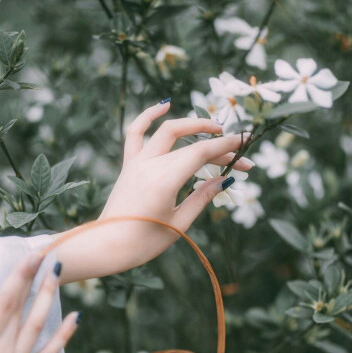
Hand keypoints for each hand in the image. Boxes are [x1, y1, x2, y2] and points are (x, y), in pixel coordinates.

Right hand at [0, 254, 78, 352]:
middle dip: (33, 277)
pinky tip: (75, 316)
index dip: (19, 274)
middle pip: (21, 306)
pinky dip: (63, 335)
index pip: (4, 300)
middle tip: (47, 252)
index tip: (32, 253)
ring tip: (56, 273)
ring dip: (49, 296)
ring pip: (37, 324)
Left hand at [55, 100, 253, 282]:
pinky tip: (165, 105)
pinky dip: (148, 116)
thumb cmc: (143, 243)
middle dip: (219, 147)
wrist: (106, 247)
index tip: (245, 144)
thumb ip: (201, 198)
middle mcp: (150, 165)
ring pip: (168, 132)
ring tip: (215, 128)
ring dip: (193, 126)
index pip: (201, 153)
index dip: (226, 146)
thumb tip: (224, 179)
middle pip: (191, 145)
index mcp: (164, 181)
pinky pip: (136, 133)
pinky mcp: (128, 165)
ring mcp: (137, 162)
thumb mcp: (178, 224)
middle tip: (239, 156)